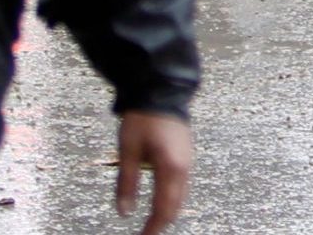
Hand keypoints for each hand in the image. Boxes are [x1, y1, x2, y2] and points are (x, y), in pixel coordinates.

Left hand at [115, 111, 192, 234]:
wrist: (162, 90)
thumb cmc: (143, 118)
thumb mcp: (127, 150)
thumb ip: (127, 183)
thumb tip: (124, 212)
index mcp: (170, 169)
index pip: (163, 210)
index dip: (153, 229)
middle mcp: (184, 169)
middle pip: (175, 207)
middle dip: (161, 223)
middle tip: (146, 233)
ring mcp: (188, 161)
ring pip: (180, 197)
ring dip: (167, 211)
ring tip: (151, 222)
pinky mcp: (186, 155)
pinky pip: (182, 185)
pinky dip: (172, 198)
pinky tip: (160, 200)